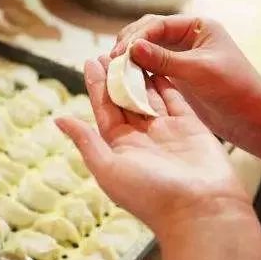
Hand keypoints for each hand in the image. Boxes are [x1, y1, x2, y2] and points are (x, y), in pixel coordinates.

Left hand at [56, 59, 248, 232]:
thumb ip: (86, 141)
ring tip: (131, 50)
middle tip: (110, 50)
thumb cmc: (151, 194)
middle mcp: (142, 139)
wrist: (201, 209)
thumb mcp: (109, 169)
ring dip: (140, 74)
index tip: (91, 61)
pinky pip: (175, 98)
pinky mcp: (190, 126)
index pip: (104, 110)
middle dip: (117, 76)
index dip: (97, 86)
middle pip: (126, 100)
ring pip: (150, 96)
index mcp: (121, 148)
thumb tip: (59, 119)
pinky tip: (158, 64)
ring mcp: (167, 132)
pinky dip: (166, 81)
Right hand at [110, 15, 260, 143]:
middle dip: (130, 44)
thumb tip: (131, 46)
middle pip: (149, 33)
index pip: (158, 24)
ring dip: (131, 58)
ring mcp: (183, 57)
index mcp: (198, 27)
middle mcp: (189, 38)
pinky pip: (153, 68)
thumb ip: (165, 59)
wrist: (253, 119)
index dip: (136, 36)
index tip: (120, 53)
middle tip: (112, 61)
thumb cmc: (235, 89)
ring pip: (148, 50)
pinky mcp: (179, 75)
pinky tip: (126, 81)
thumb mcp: (199, 72)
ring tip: (115, 70)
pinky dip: (139, 72)